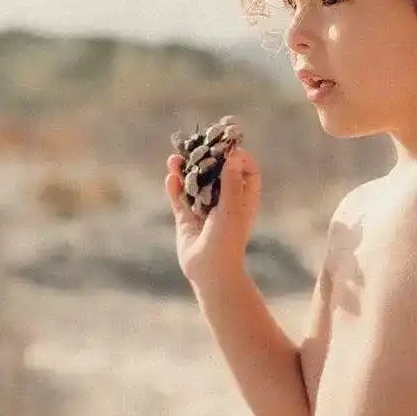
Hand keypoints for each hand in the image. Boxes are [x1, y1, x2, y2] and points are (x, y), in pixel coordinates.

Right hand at [166, 146, 260, 287]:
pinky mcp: (187, 219)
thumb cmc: (228, 240)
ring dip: (184, 170)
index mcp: (242, 199)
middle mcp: (224, 202)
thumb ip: (231, 182)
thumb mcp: (232, 208)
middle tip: (194, 144)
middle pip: (216, 173)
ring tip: (174, 159)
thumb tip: (233, 156)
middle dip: (205, 158)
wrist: (211, 271)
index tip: (225, 146)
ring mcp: (204, 209)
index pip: (245, 170)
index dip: (238, 156)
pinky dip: (174, 187)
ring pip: (194, 183)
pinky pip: (179, 198)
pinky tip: (170, 177)